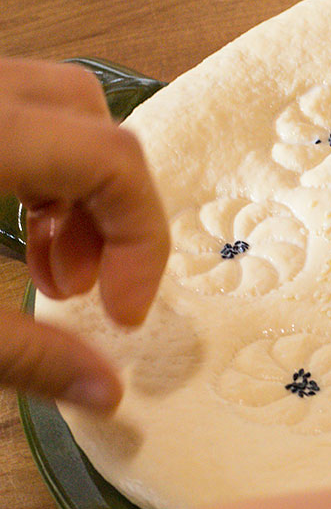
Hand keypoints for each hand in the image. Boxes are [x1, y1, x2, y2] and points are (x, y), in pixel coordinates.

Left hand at [0, 57, 169, 408]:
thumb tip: (108, 395)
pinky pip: (8, 116)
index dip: (140, 240)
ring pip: (48, 113)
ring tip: (52, 272)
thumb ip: (26, 357)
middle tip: (88, 285)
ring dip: (73, 192)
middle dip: (111, 207)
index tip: (123, 312)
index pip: (112, 159)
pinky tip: (10, 236)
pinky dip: (30, 172)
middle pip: (90, 119)